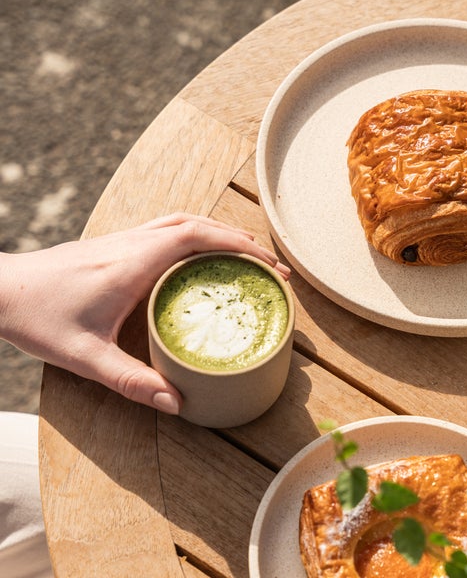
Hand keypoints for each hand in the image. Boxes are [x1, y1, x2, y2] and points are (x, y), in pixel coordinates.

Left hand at [0, 213, 290, 413]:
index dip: (239, 246)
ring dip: (219, 232)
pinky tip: (201, 258)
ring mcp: (123, 239)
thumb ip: (132, 381)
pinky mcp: (114, 244)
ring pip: (182, 221)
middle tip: (271, 266)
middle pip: (198, 224)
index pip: (198, 238)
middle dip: (241, 240)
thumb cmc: (36, 318)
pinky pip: (166, 229)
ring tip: (247, 256)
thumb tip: (177, 402)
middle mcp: (132, 243)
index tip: (270, 264)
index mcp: (133, 264)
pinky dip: (196, 235)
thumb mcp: (85, 358)